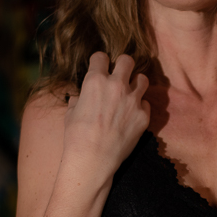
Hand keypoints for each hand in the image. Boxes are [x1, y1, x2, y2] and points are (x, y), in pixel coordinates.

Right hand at [63, 53, 149, 181]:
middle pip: (127, 60)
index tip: (100, 69)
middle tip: (120, 75)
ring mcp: (133, 100)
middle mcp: (117, 85)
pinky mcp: (143, 116)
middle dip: (123, 66)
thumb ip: (79, 99)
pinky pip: (146, 103)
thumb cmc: (76, 136)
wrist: (93, 159)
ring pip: (142, 79)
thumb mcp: (70, 112)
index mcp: (95, 80)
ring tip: (130, 94)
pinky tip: (132, 116)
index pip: (101, 57)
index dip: (99, 62)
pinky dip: (139, 107)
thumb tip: (80, 97)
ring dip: (136, 84)